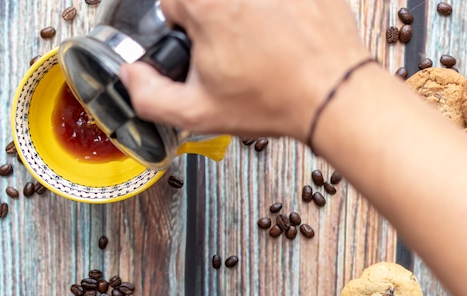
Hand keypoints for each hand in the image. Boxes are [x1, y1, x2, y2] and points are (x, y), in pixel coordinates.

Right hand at [119, 0, 366, 140]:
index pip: (173, 3)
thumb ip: (149, 95)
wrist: (333, 93)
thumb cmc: (277, 99)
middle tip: (237, 48)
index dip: (185, 30)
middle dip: (216, 19)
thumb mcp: (199, 113)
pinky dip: (276, 11)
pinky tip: (284, 33)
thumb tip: (132, 76)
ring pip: (244, 1)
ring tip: (264, 41)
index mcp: (204, 2)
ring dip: (246, 14)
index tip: (204, 46)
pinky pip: (274, 0)